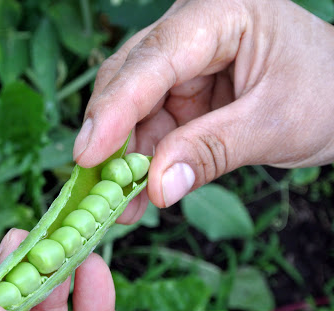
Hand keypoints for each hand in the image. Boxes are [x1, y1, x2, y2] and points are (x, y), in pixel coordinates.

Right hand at [73, 0, 333, 222]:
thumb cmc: (327, 94)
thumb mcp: (275, 123)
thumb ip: (213, 150)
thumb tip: (158, 187)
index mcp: (219, 14)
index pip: (154, 58)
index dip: (115, 108)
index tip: (88, 155)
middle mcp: (190, 33)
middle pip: (130, 80)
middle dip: (112, 136)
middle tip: (95, 185)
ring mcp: (182, 65)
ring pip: (134, 110)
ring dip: (125, 160)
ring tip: (121, 205)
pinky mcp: (182, 95)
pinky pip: (151, 129)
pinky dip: (144, 163)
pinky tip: (138, 195)